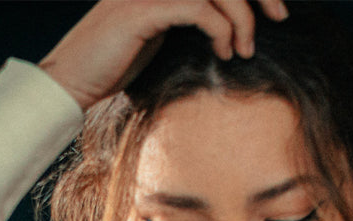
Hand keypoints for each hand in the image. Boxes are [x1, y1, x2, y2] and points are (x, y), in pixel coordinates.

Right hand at [38, 0, 288, 110]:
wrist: (73, 81)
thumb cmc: (118, 66)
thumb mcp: (164, 39)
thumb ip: (192, 22)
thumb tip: (235, 29)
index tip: (274, 8)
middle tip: (279, 17)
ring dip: (241, 14)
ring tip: (245, 47)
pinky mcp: (143, 9)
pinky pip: (198, 7)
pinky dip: (220, 28)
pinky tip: (224, 50)